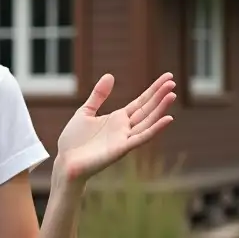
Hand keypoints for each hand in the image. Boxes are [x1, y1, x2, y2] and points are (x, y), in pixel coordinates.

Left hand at [54, 72, 174, 184]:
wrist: (65, 162)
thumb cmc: (74, 140)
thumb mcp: (85, 111)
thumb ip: (99, 95)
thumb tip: (110, 75)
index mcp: (118, 118)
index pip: (141, 102)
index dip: (154, 90)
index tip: (168, 77)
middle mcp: (125, 128)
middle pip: (147, 109)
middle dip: (160, 96)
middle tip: (173, 81)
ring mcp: (125, 138)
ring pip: (147, 121)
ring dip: (160, 109)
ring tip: (172, 95)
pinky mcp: (122, 149)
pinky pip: (141, 138)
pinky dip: (155, 129)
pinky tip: (168, 118)